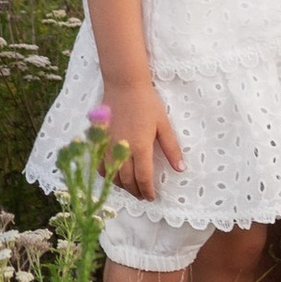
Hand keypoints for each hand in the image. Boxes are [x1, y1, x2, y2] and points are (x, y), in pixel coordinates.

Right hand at [97, 76, 184, 199]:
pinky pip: (100, 164)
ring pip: (112, 175)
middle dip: (136, 191)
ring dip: (122, 185)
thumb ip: (171, 148)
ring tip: (131, 187)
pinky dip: (107, 174)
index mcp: (140, 147)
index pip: (143, 178)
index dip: (148, 191)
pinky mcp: (100, 140)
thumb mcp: (163, 124)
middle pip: (127, 180)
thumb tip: (181, 169)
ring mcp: (108, 146)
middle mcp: (123, 150)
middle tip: (143, 196)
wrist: (124, 84)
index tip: (152, 197)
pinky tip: (114, 174)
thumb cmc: (146, 102)